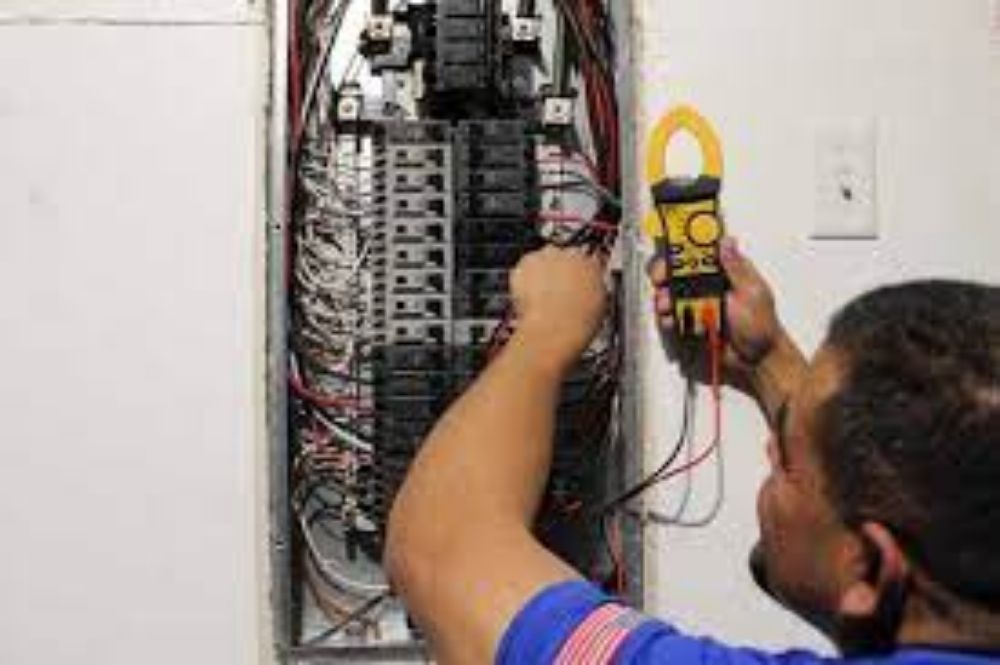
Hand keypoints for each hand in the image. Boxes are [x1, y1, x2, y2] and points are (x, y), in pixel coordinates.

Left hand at [510, 246, 606, 368]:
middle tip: (557, 292)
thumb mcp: (600, 304)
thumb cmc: (578, 323)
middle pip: (561, 256)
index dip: (578, 273)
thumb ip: (593, 289)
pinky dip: (523, 281)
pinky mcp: (524, 264)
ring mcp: (545, 257)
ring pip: (540, 261)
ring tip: (542, 299)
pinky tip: (529, 298)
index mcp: (591, 263)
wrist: (555, 329)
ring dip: (540, 274)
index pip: (586, 260)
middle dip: (558, 271)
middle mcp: (569, 255)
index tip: (574, 283)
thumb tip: (589, 292)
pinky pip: (522, 270)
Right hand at [649, 237, 783, 384]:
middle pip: (679, 269)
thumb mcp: (751, 293)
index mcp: (727, 271)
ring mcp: (699, 302)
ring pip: (672, 292)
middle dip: (665, 271)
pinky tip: (671, 320)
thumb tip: (726, 242)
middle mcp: (710, 284)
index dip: (685, 244)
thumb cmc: (761, 327)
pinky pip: (672, 314)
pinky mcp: (691, 320)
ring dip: (664, 296)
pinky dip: (667, 316)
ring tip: (666, 305)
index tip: (673, 246)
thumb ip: (736, 268)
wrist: (756, 360)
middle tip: (661, 278)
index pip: (702, 250)